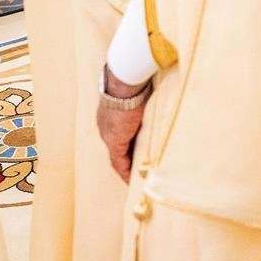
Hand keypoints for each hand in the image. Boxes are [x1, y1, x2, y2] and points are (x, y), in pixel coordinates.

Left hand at [97, 66, 149, 181]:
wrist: (125, 80)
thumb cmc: (134, 81)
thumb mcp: (139, 94)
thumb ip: (143, 101)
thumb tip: (154, 99)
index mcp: (110, 113)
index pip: (118, 134)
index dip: (127, 146)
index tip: (135, 155)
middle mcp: (105, 126)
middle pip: (117, 148)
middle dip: (128, 159)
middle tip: (139, 171)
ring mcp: (108, 134)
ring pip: (118, 157)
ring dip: (128, 168)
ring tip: (137, 179)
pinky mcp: (114, 141)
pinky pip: (118, 162)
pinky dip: (125, 173)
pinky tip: (132, 180)